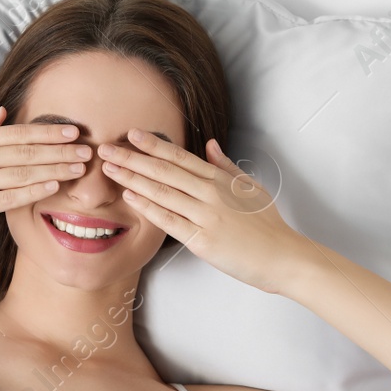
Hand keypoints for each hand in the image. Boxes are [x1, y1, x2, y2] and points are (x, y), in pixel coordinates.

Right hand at [0, 106, 91, 235]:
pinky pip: (7, 198)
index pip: (18, 133)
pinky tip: (53, 188)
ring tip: (79, 169)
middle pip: (26, 151)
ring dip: (54, 170)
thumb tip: (3, 113)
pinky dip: (32, 191)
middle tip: (88, 151)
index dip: (48, 132)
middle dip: (60, 151)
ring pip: (22, 173)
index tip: (73, 131)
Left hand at [98, 131, 304, 293]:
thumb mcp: (251, 189)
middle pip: (165, 170)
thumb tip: (209, 144)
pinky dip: (147, 207)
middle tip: (107, 148)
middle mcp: (211, 193)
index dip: (154, 145)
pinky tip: (129, 197)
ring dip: (132, 178)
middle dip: (132, 158)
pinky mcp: (202, 240)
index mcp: (221, 179)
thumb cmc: (268, 226)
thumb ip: (226, 167)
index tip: (132, 133)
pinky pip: (169, 220)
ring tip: (109, 169)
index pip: (181, 157)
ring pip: (163, 192)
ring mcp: (206, 215)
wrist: (283, 257)